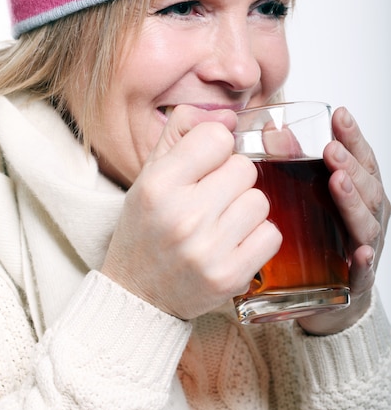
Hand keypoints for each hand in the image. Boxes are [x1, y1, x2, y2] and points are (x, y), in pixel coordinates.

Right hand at [101, 105, 281, 319]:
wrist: (138, 294)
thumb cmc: (146, 229)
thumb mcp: (150, 174)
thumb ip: (183, 132)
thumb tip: (230, 115)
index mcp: (158, 185)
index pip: (217, 137)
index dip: (216, 148)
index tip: (205, 165)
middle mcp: (182, 216)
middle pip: (245, 168)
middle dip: (233, 179)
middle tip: (211, 198)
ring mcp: (207, 249)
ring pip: (260, 201)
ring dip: (246, 209)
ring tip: (220, 223)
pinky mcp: (229, 276)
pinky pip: (271, 234)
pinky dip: (257, 237)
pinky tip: (233, 243)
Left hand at [298, 106, 389, 334]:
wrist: (328, 294)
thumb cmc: (320, 234)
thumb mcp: (309, 192)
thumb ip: (295, 161)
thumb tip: (270, 129)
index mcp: (359, 192)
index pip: (361, 159)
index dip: (353, 137)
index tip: (340, 115)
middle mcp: (367, 216)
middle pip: (367, 188)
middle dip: (351, 166)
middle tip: (332, 150)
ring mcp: (365, 247)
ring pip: (366, 223)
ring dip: (354, 202)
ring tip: (338, 182)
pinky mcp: (356, 280)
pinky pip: (363, 272)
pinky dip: (363, 262)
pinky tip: (359, 253)